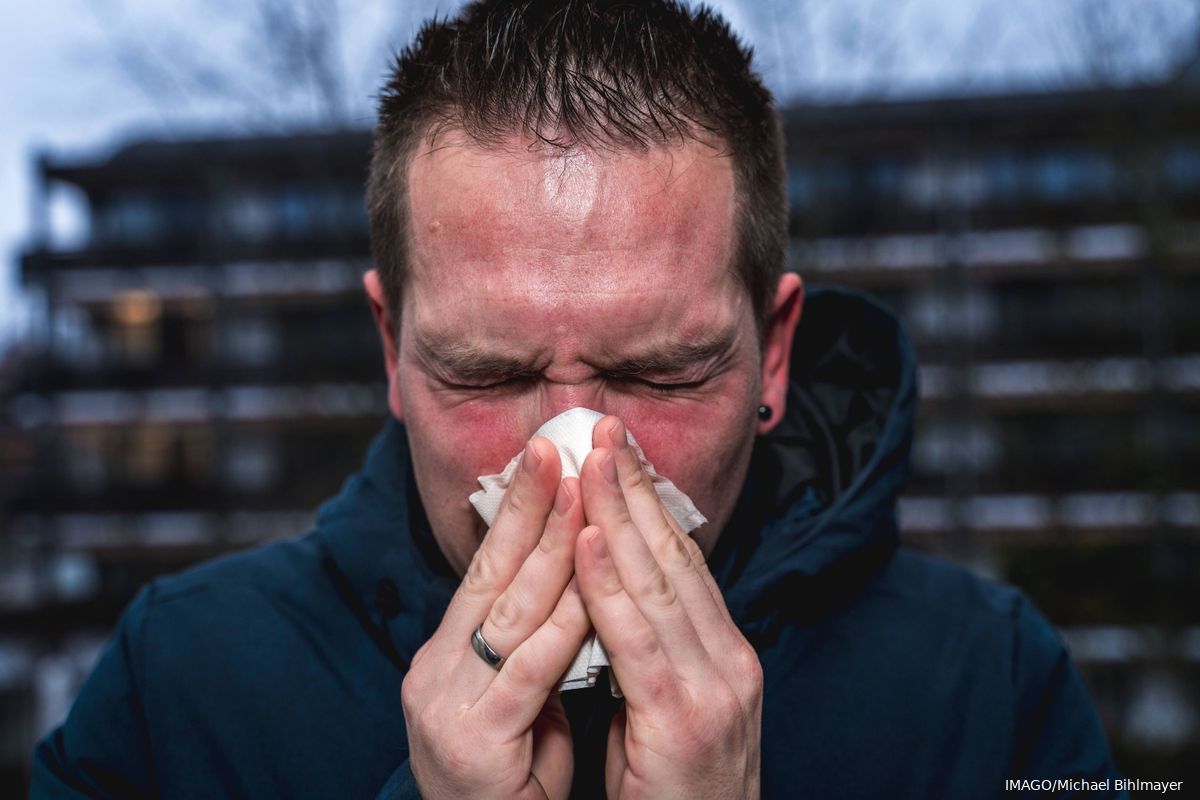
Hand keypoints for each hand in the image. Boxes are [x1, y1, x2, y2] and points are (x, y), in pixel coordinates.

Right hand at [401, 437, 591, 799]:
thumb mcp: (518, 702)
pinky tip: (588, 582)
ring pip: (509, 611)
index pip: (487, 568)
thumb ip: (535, 645)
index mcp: (445, 655)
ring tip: (580, 489)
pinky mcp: (472, 744)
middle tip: (558, 445)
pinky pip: (527, 671)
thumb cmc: (511, 782)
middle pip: (490, 572)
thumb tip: (577, 582)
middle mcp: (435, 671)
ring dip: (550, 544)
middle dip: (529, 505)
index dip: (520, 510)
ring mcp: (446, 707)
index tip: (551, 455)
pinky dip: (562, 623)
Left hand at [574, 416, 762, 799]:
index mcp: (727, 653)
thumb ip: (654, 650)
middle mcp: (730, 660)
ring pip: (659, 584)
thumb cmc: (677, 793)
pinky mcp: (683, 722)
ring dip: (619, 515)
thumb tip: (613, 593)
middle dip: (635, 488)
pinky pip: (639, 640)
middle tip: (603, 429)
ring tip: (588, 461)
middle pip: (675, 556)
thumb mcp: (670, 709)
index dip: (650, 502)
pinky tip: (589, 540)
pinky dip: (612, 584)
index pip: (684, 561)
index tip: (620, 451)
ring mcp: (714, 690)